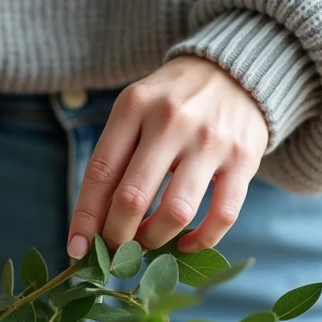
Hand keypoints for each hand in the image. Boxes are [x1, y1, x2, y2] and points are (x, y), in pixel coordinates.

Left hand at [67, 56, 267, 256]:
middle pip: (132, 198)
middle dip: (117, 237)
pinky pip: (223, 216)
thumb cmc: (170, 102)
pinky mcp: (244, 159)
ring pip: (176, 213)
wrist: (234, 70)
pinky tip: (185, 244)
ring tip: (147, 243)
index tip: (78, 250)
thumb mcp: (134, 110)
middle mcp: (171, 121)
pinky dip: (201, 240)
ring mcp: (210, 141)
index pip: (100, 174)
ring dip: (154, 240)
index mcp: (134, 107)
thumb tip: (91, 227)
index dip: (86, 219)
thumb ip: (114, 158)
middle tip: (114, 251)